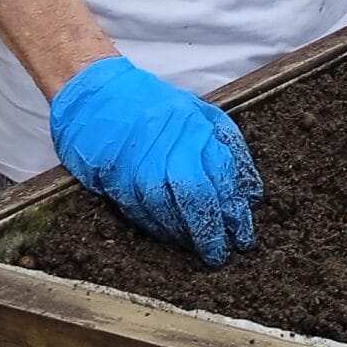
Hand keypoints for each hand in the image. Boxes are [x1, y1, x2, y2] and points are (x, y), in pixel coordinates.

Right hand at [48, 57, 258, 266]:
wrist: (96, 94)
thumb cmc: (153, 104)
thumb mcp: (200, 112)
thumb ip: (227, 146)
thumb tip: (250, 192)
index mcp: (193, 125)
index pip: (223, 173)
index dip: (235, 208)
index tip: (243, 233)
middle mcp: (166, 143)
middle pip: (196, 195)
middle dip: (211, 230)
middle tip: (221, 252)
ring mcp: (137, 161)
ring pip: (165, 208)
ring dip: (184, 235)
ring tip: (200, 248)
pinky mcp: (113, 177)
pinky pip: (139, 211)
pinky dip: (158, 228)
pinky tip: (172, 236)